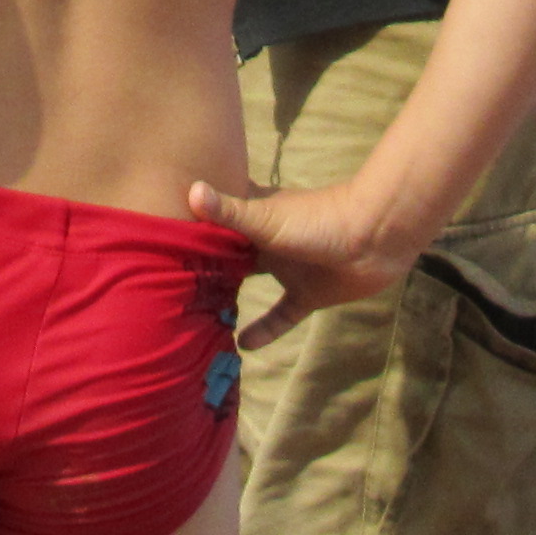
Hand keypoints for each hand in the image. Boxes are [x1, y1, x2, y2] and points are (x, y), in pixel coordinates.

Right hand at [186, 172, 419, 346]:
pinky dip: (265, 330)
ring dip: (231, 294)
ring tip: (197, 311)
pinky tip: (243, 344)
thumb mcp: (267, 219)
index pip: (217, 214)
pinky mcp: (307, 295)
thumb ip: (231, 211)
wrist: (375, 239)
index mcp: (256, 216)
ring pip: (252, 282)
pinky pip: (281, 316)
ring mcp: (288, 268)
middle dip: (206, 261)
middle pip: (230, 250)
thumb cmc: (319, 221)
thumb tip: (191, 191)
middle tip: (169, 279)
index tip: (160, 232)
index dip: (192, 221)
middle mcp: (267, 240)